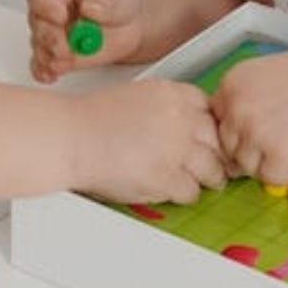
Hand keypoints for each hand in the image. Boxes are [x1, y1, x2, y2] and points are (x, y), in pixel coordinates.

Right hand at [25, 0, 148, 82]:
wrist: (130, 17)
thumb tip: (90, 10)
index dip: (46, 5)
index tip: (61, 17)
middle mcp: (47, 7)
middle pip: (37, 22)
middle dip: (51, 37)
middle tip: (69, 44)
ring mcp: (50, 33)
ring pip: (39, 47)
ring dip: (53, 56)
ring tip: (72, 55)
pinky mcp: (55, 55)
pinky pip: (41, 66)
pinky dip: (46, 71)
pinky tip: (55, 73)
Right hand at [70, 79, 225, 203]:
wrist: (69, 137)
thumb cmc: (92, 120)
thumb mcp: (137, 96)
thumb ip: (167, 108)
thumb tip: (190, 126)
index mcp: (172, 93)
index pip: (211, 109)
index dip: (209, 127)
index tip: (206, 138)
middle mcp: (180, 118)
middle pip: (218, 140)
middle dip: (214, 154)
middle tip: (208, 164)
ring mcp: (176, 148)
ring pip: (212, 169)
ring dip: (205, 178)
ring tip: (193, 180)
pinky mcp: (167, 177)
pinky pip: (191, 192)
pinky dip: (181, 194)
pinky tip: (168, 188)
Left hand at [210, 45, 287, 188]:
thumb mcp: (264, 77)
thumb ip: (242, 103)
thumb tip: (233, 143)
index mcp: (230, 86)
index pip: (217, 123)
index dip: (239, 131)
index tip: (262, 128)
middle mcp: (235, 109)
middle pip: (228, 148)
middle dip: (251, 149)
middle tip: (281, 138)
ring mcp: (254, 133)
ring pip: (246, 167)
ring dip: (267, 163)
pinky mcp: (277, 155)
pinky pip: (270, 178)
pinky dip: (287, 172)